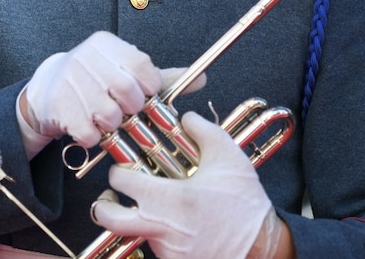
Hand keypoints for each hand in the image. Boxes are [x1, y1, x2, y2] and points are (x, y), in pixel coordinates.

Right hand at [22, 31, 162, 146]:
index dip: (150, 86)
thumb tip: (200, 80)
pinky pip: (88, 132)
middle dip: (133, 108)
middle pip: (125, 89)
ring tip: (110, 120)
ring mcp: (69, 81)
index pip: (140, 64)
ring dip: (114, 124)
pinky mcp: (58, 106)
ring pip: (108, 114)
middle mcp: (86, 58)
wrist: (48, 87)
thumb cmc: (95, 79)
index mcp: (106, 44)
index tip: (149, 96)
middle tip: (130, 112)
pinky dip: (95, 137)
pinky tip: (93, 128)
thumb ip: (160, 78)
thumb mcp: (124, 71)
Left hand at [91, 112, 278, 258]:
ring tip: (155, 206)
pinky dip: (159, 233)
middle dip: (103, 203)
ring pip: (133, 232)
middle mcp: (159, 227)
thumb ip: (203, 130)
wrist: (261, 247)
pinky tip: (177, 223)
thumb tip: (187, 118)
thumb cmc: (245, 205)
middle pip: (108, 217)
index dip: (119, 169)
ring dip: (138, 218)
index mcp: (167, 198)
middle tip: (112, 194)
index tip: (127, 165)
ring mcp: (164, 249)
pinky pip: (154, 245)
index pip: (120, 180)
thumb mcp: (228, 158)